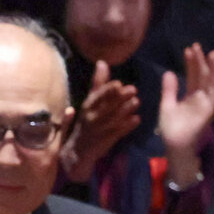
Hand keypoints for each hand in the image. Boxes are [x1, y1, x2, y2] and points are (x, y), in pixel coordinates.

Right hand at [59, 60, 138, 183]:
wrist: (77, 151)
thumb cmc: (87, 122)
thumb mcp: (90, 102)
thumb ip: (98, 83)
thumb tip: (103, 62)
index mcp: (87, 107)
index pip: (96, 97)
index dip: (106, 91)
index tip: (118, 83)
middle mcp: (91, 118)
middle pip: (105, 106)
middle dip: (118, 98)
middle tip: (133, 89)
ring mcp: (98, 130)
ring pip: (112, 119)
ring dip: (124, 111)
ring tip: (136, 102)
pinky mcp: (105, 142)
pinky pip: (116, 133)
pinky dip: (126, 127)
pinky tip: (136, 120)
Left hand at [158, 43, 213, 186]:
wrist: (175, 144)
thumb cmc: (171, 127)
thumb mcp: (167, 105)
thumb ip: (169, 89)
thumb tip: (168, 72)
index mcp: (191, 94)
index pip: (192, 74)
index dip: (191, 62)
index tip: (189, 49)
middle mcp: (200, 96)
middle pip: (202, 75)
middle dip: (201, 61)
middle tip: (197, 45)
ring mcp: (206, 102)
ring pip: (210, 82)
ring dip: (213, 69)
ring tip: (213, 54)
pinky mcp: (209, 110)